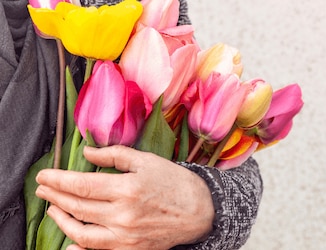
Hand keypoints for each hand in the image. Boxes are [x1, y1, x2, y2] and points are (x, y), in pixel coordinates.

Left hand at [35, 145, 214, 249]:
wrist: (201, 212)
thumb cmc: (176, 183)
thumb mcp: (147, 161)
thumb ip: (115, 155)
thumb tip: (87, 152)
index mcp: (127, 189)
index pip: (81, 185)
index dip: (58, 180)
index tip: (45, 175)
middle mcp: (123, 215)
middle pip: (77, 207)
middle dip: (55, 196)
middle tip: (43, 188)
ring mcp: (126, 236)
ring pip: (82, 232)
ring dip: (62, 220)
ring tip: (53, 209)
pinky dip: (79, 247)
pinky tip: (69, 241)